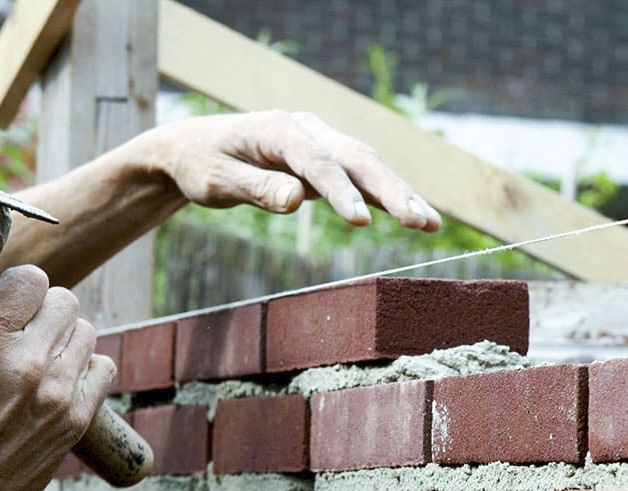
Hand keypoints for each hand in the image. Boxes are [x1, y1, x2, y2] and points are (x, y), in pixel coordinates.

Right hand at [0, 236, 114, 490]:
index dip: (25, 287)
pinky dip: (87, 370)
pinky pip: (105, 367)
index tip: (18, 302)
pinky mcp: (77, 418)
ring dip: (68, 340)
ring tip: (43, 362)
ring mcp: (56, 391)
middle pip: (67, 301)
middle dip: (48, 311)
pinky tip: (62, 383)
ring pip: (88, 332)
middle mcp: (26, 361)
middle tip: (31, 333)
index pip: (34, 278)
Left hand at [149, 110, 441, 230]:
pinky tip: (415, 215)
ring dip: (400, 194)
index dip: (341, 192)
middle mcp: (308, 129)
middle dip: (390, 191)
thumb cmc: (203, 164)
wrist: (197, 148)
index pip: (318, 162)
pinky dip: (388, 195)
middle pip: (357, 158)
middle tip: (419, 223)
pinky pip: (362, 176)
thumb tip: (295, 199)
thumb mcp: (216, 181)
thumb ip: (255, 189)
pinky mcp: (327, 158)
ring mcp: (321, 141)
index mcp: (280, 129)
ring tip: (430, 224)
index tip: (361, 222)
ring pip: (368, 165)